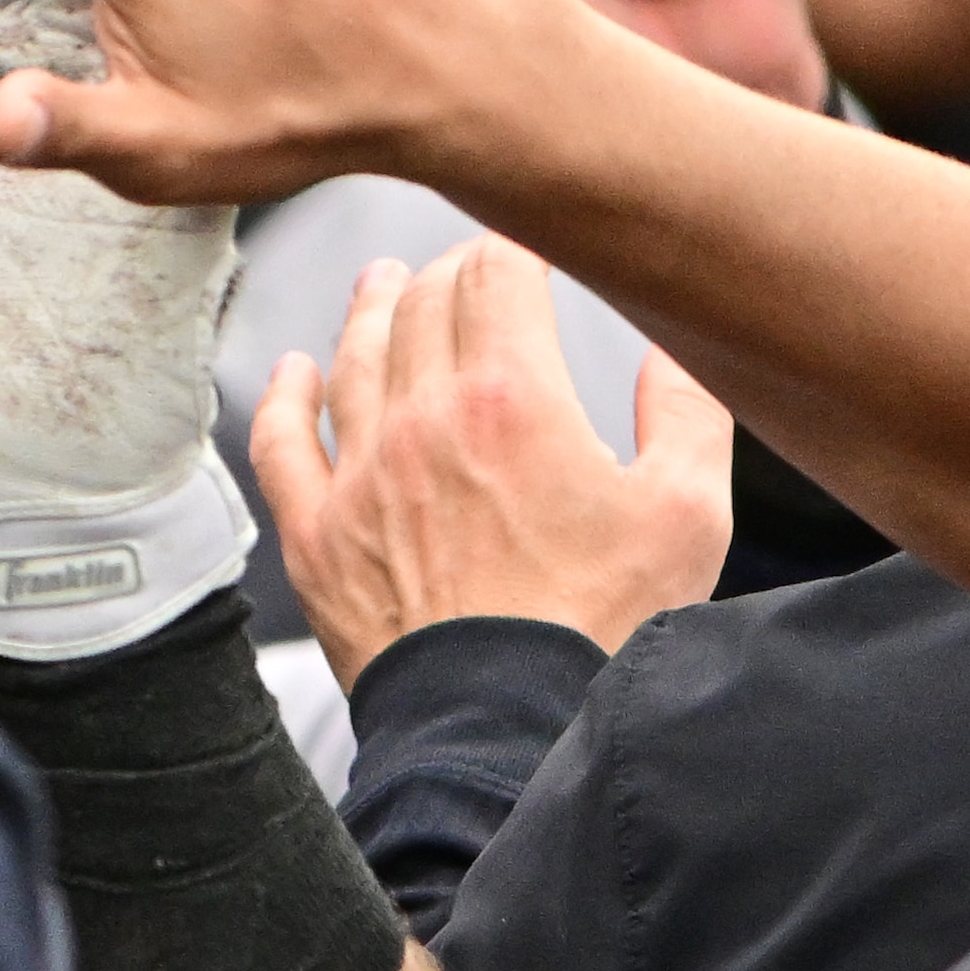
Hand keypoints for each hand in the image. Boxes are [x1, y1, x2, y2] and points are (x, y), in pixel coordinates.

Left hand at [251, 238, 734, 686]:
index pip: (495, 275)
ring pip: (351, 360)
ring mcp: (358, 477)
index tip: (527, 248)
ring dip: (369, 311)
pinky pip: (281, 443)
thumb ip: (685, 412)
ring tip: (382, 282)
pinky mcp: (316, 534)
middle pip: (420, 306)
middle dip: (446, 272)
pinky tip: (294, 372)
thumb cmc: (604, 628)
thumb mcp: (688, 512)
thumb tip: (674, 348)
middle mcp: (421, 422)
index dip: (511, 247)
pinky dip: (285, 396)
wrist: (507, 723)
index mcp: (511, 399)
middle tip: (465, 267)